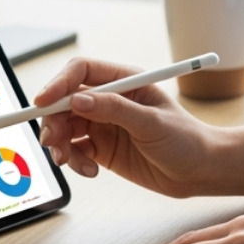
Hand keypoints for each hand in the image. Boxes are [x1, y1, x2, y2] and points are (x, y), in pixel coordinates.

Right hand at [34, 57, 215, 196]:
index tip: (42, 102)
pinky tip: (91, 172)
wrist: (200, 172)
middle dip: (53, 121)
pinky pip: (74, 150)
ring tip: (70, 163)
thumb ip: (115, 109)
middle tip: (52, 143)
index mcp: (125, 81)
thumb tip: (78, 99)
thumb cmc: (186, 140)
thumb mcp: (152, 122)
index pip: (80, 72)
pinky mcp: (102, 148)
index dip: (58, 84)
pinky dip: (74, 161)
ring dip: (59, 145)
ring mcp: (104, 124)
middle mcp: (110, 99)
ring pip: (65, 128)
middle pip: (65, 101)